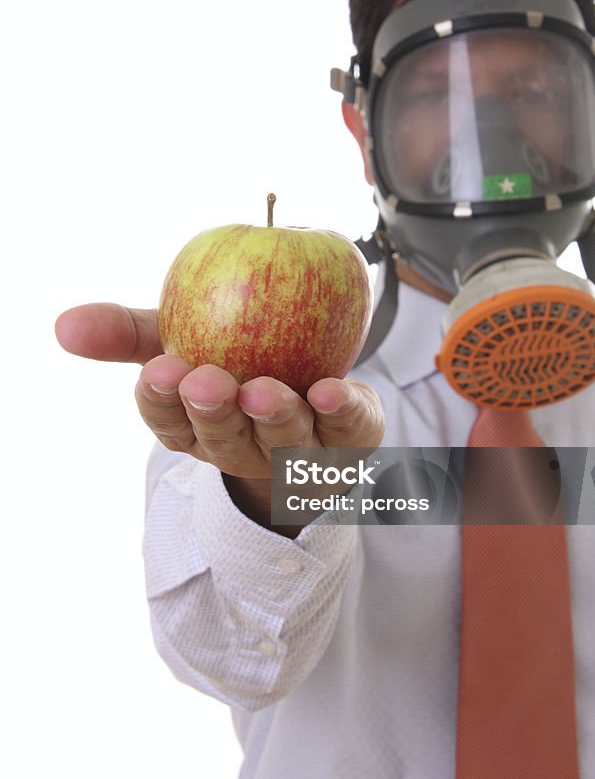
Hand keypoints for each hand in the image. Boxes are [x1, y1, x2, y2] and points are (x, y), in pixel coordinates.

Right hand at [56, 304, 383, 526]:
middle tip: (206, 381)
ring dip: (274, 417)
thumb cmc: (229, 362)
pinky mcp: (348, 441)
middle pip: (224, 439)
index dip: (163, 402)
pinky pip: (347, 430)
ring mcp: (298, 453)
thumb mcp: (174, 338)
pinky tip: (333, 391)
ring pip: (284, 442)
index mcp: (196, 428)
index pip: (169, 422)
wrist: (311, 390)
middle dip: (213, 413)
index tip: (160, 371)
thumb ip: (126, 331)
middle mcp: (244, 447)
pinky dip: (340, 413)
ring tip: (264, 390)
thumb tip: (63, 325)